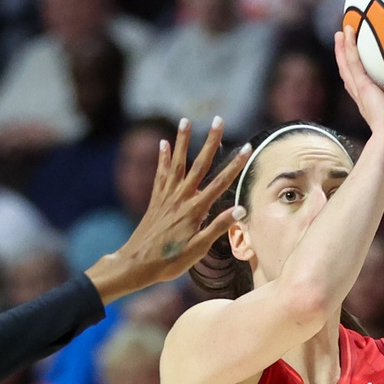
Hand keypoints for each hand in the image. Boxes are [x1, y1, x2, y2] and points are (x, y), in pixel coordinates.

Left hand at [86, 116, 248, 300]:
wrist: (136, 264)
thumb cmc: (169, 261)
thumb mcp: (198, 249)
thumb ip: (217, 227)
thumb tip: (239, 209)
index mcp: (195, 210)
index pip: (220, 183)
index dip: (235, 164)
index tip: (247, 147)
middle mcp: (180, 198)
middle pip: (200, 164)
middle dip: (211, 141)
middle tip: (218, 120)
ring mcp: (166, 197)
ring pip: (178, 163)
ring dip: (183, 141)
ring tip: (185, 120)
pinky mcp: (156, 200)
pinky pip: (160, 174)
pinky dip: (163, 158)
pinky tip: (164, 143)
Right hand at [333, 25, 383, 151]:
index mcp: (376, 105)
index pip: (367, 87)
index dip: (363, 76)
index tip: (365, 65)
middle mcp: (365, 97)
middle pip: (352, 73)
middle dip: (349, 58)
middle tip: (347, 42)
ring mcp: (362, 90)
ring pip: (348, 65)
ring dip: (343, 49)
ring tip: (342, 33)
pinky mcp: (362, 86)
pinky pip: (352, 62)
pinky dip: (347, 47)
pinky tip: (346, 33)